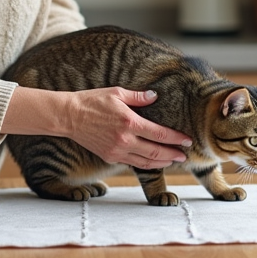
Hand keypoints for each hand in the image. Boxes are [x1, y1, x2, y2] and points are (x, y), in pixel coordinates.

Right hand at [63, 88, 191, 168]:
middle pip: (156, 152)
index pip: (159, 133)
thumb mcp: (116, 93)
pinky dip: (146, 165)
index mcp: (129, 122)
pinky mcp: (110, 157)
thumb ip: (138, 96)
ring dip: (162, 162)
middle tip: (184, 155)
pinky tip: (153, 162)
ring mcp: (117, 151)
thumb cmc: (92, 101)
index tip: (187, 140)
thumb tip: (155, 96)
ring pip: (145, 162)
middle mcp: (125, 140)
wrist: (69, 116)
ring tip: (173, 161)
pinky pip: (133, 164)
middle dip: (173, 154)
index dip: (176, 138)